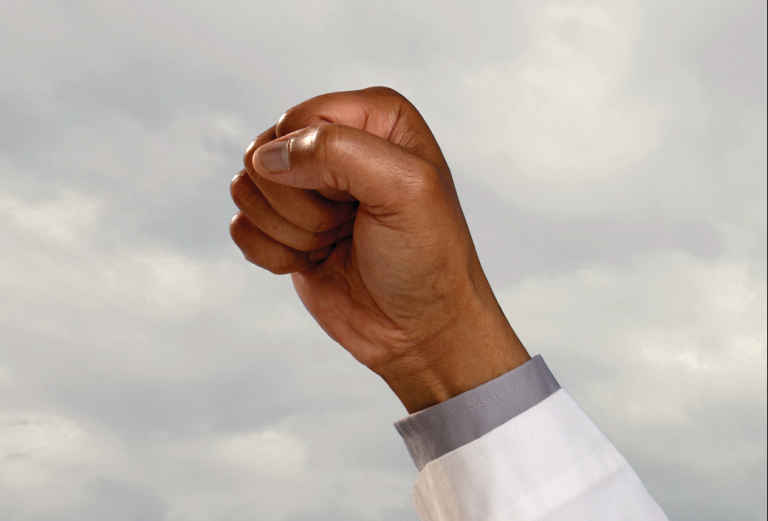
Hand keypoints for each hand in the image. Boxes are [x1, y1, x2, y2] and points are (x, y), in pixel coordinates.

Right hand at [230, 87, 529, 412]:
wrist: (419, 331)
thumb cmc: (428, 260)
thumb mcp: (405, 190)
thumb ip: (339, 151)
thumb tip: (267, 157)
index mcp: (374, 116)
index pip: (297, 119)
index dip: (313, 166)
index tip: (357, 200)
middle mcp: (338, 142)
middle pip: (265, 153)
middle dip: (301, 204)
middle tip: (347, 225)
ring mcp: (308, 186)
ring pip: (246, 188)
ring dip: (290, 230)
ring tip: (335, 242)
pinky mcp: (285, 225)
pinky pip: (241, 227)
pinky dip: (274, 254)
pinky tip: (315, 261)